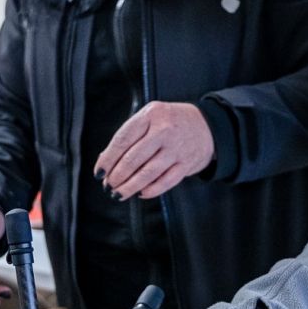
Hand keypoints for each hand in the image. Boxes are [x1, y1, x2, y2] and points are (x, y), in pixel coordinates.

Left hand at [96, 102, 213, 200]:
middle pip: (133, 159)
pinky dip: (151, 190)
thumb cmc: (172, 122)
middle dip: (117, 176)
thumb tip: (105, 161)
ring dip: (130, 187)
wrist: (208, 125)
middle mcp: (164, 130)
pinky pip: (165, 181)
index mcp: (151, 115)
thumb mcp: (150, 118)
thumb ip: (130, 136)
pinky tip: (141, 193)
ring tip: (119, 193)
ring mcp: (177, 148)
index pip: (123, 140)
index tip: (99, 172)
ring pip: (148, 173)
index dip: (108, 159)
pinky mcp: (187, 163)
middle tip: (108, 186)